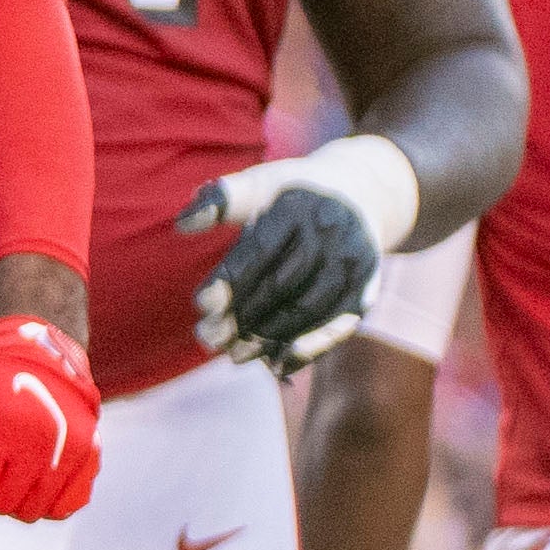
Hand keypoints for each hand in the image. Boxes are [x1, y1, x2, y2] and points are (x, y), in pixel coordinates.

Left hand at [0, 314, 102, 526]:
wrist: (41, 351)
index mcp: (6, 425)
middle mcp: (45, 441)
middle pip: (2, 504)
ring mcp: (73, 451)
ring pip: (32, 512)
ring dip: (12, 501)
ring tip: (6, 471)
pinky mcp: (91, 457)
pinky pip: (65, 508)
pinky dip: (45, 503)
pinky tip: (32, 478)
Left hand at [190, 133, 423, 372]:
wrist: (360, 192)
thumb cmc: (291, 193)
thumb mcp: (257, 183)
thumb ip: (218, 201)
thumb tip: (182, 224)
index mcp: (297, 205)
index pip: (258, 250)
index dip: (229, 280)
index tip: (200, 305)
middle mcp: (331, 233)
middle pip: (280, 284)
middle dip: (241, 316)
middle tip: (208, 340)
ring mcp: (353, 261)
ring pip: (307, 308)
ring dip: (269, 337)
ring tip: (234, 355)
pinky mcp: (367, 286)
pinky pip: (339, 325)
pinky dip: (310, 349)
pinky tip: (278, 366)